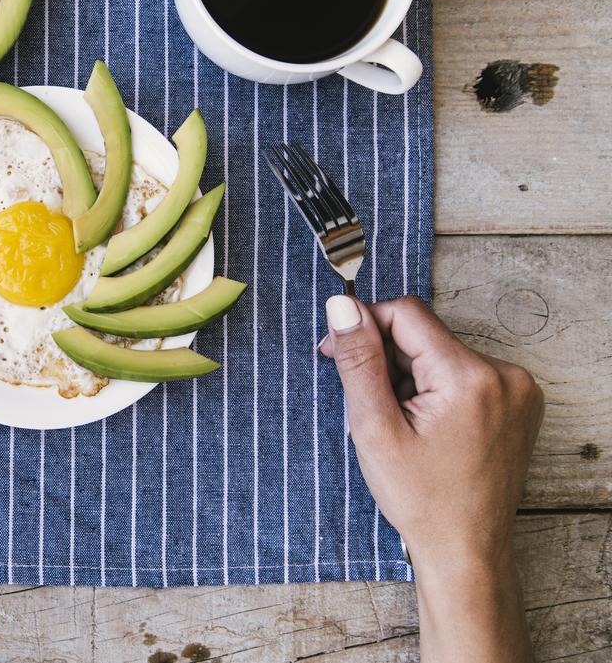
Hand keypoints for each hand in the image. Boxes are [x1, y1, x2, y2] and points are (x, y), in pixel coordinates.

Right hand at [321, 295, 542, 662]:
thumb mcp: (375, 427)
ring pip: (441, 352)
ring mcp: (517, 388)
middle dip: (388, 360)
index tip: (337, 355)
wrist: (466, 548)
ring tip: (402, 422)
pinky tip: (427, 424)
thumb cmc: (421, 498)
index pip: (406, 314)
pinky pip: (463, 371)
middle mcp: (504, 373)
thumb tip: (342, 306)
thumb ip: (359, 360)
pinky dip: (435, 387)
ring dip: (410, 375)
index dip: (364, 328)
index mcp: (469, 376)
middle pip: (424, 334)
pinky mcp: (518, 400)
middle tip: (372, 406)